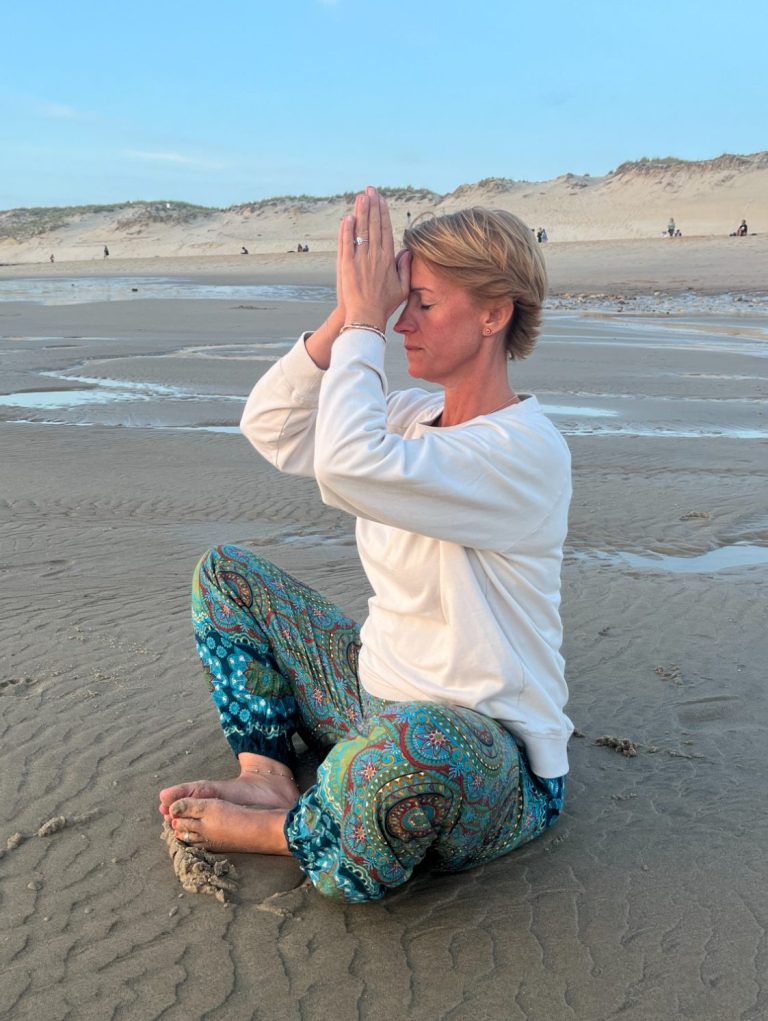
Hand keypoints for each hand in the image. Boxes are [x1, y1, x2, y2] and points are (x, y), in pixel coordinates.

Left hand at [339, 187, 409, 328]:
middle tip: (370, 190)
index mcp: (388, 259)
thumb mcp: (402, 288)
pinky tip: (348, 217)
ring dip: (361, 211)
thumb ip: (405, 268)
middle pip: (373, 225)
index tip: (381, 201)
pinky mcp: (347, 265)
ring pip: (361, 230)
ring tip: (361, 196)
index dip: (383, 213)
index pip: (385, 230)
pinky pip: (347, 243)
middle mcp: (375, 256)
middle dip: (372, 206)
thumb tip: (407, 252)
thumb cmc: (384, 305)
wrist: (366, 317)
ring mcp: (360, 259)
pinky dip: (347, 229)